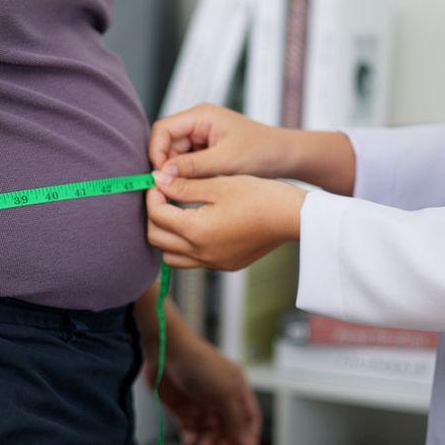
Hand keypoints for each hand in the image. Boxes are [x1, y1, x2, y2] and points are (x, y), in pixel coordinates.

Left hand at [144, 328, 260, 444]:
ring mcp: (200, 402)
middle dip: (227, 440)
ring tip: (203, 444)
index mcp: (236, 388)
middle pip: (229, 427)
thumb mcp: (224, 392)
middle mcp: (219, 396)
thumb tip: (245, 443)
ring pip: (209, 431)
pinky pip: (189, 429)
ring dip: (208, 441)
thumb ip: (235, 420)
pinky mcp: (181, 407)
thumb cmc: (198, 363)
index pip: (249, 417)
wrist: (165, 350)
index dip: (249, 435)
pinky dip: (191, 437)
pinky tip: (190, 439)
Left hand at [147, 173, 305, 269]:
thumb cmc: (259, 196)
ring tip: (177, 212)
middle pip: (156, 239)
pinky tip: (198, 225)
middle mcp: (201, 253)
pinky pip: (193, 260)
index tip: (159, 180)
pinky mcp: (225, 264)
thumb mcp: (218, 185)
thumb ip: (183, 185)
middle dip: (154, 215)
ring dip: (167, 235)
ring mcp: (213, 262)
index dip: (152, 195)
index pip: (156, 215)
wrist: (291, 217)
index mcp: (196, 231)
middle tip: (163, 195)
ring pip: (171, 256)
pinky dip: (186, 245)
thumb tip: (156, 180)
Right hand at [149, 103, 290, 179]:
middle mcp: (198, 123)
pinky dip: (189, 176)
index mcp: (201, 116)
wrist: (286, 157)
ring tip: (190, 188)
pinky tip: (198, 187)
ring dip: (179, 173)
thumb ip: (192, 167)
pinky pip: (188, 163)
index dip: (156, 151)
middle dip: (167, 166)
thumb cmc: (262, 152)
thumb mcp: (225, 161)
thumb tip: (161, 174)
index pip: (162, 129)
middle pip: (166, 144)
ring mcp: (202, 137)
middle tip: (172, 188)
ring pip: (175, 157)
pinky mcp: (207, 151)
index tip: (159, 175)